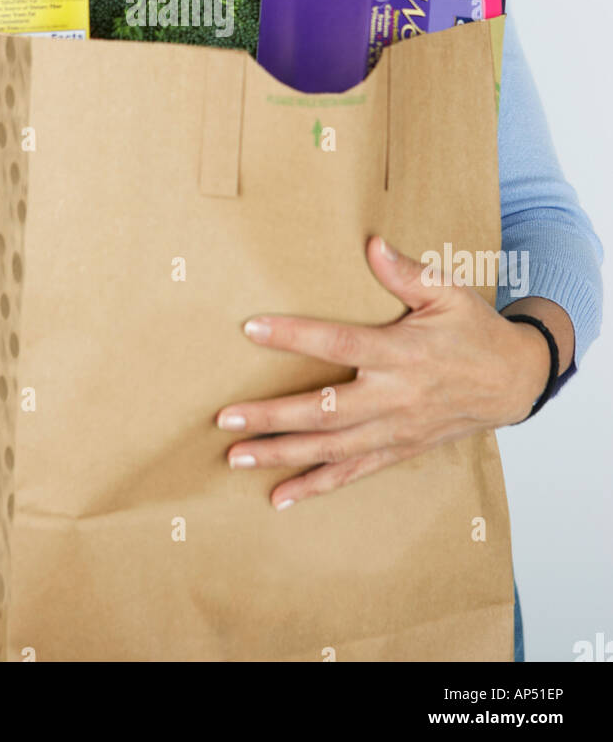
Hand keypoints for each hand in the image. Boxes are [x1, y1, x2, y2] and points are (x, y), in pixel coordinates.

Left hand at [216, 234, 552, 510]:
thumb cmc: (475, 331)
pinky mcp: (398, 450)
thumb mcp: (449, 292)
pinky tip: (280, 496)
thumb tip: (372, 245)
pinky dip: (315, 487)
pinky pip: (352, 473)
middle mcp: (395, 397)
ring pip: (331, 449)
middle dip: (272, 417)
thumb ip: (407, 272)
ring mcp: (396, 430)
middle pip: (325, 411)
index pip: (340, 343)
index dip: (295, 336)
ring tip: (236, 458)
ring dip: (282, 455)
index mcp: (402, 353)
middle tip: (226, 419)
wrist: (515, 382)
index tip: (252, 328)